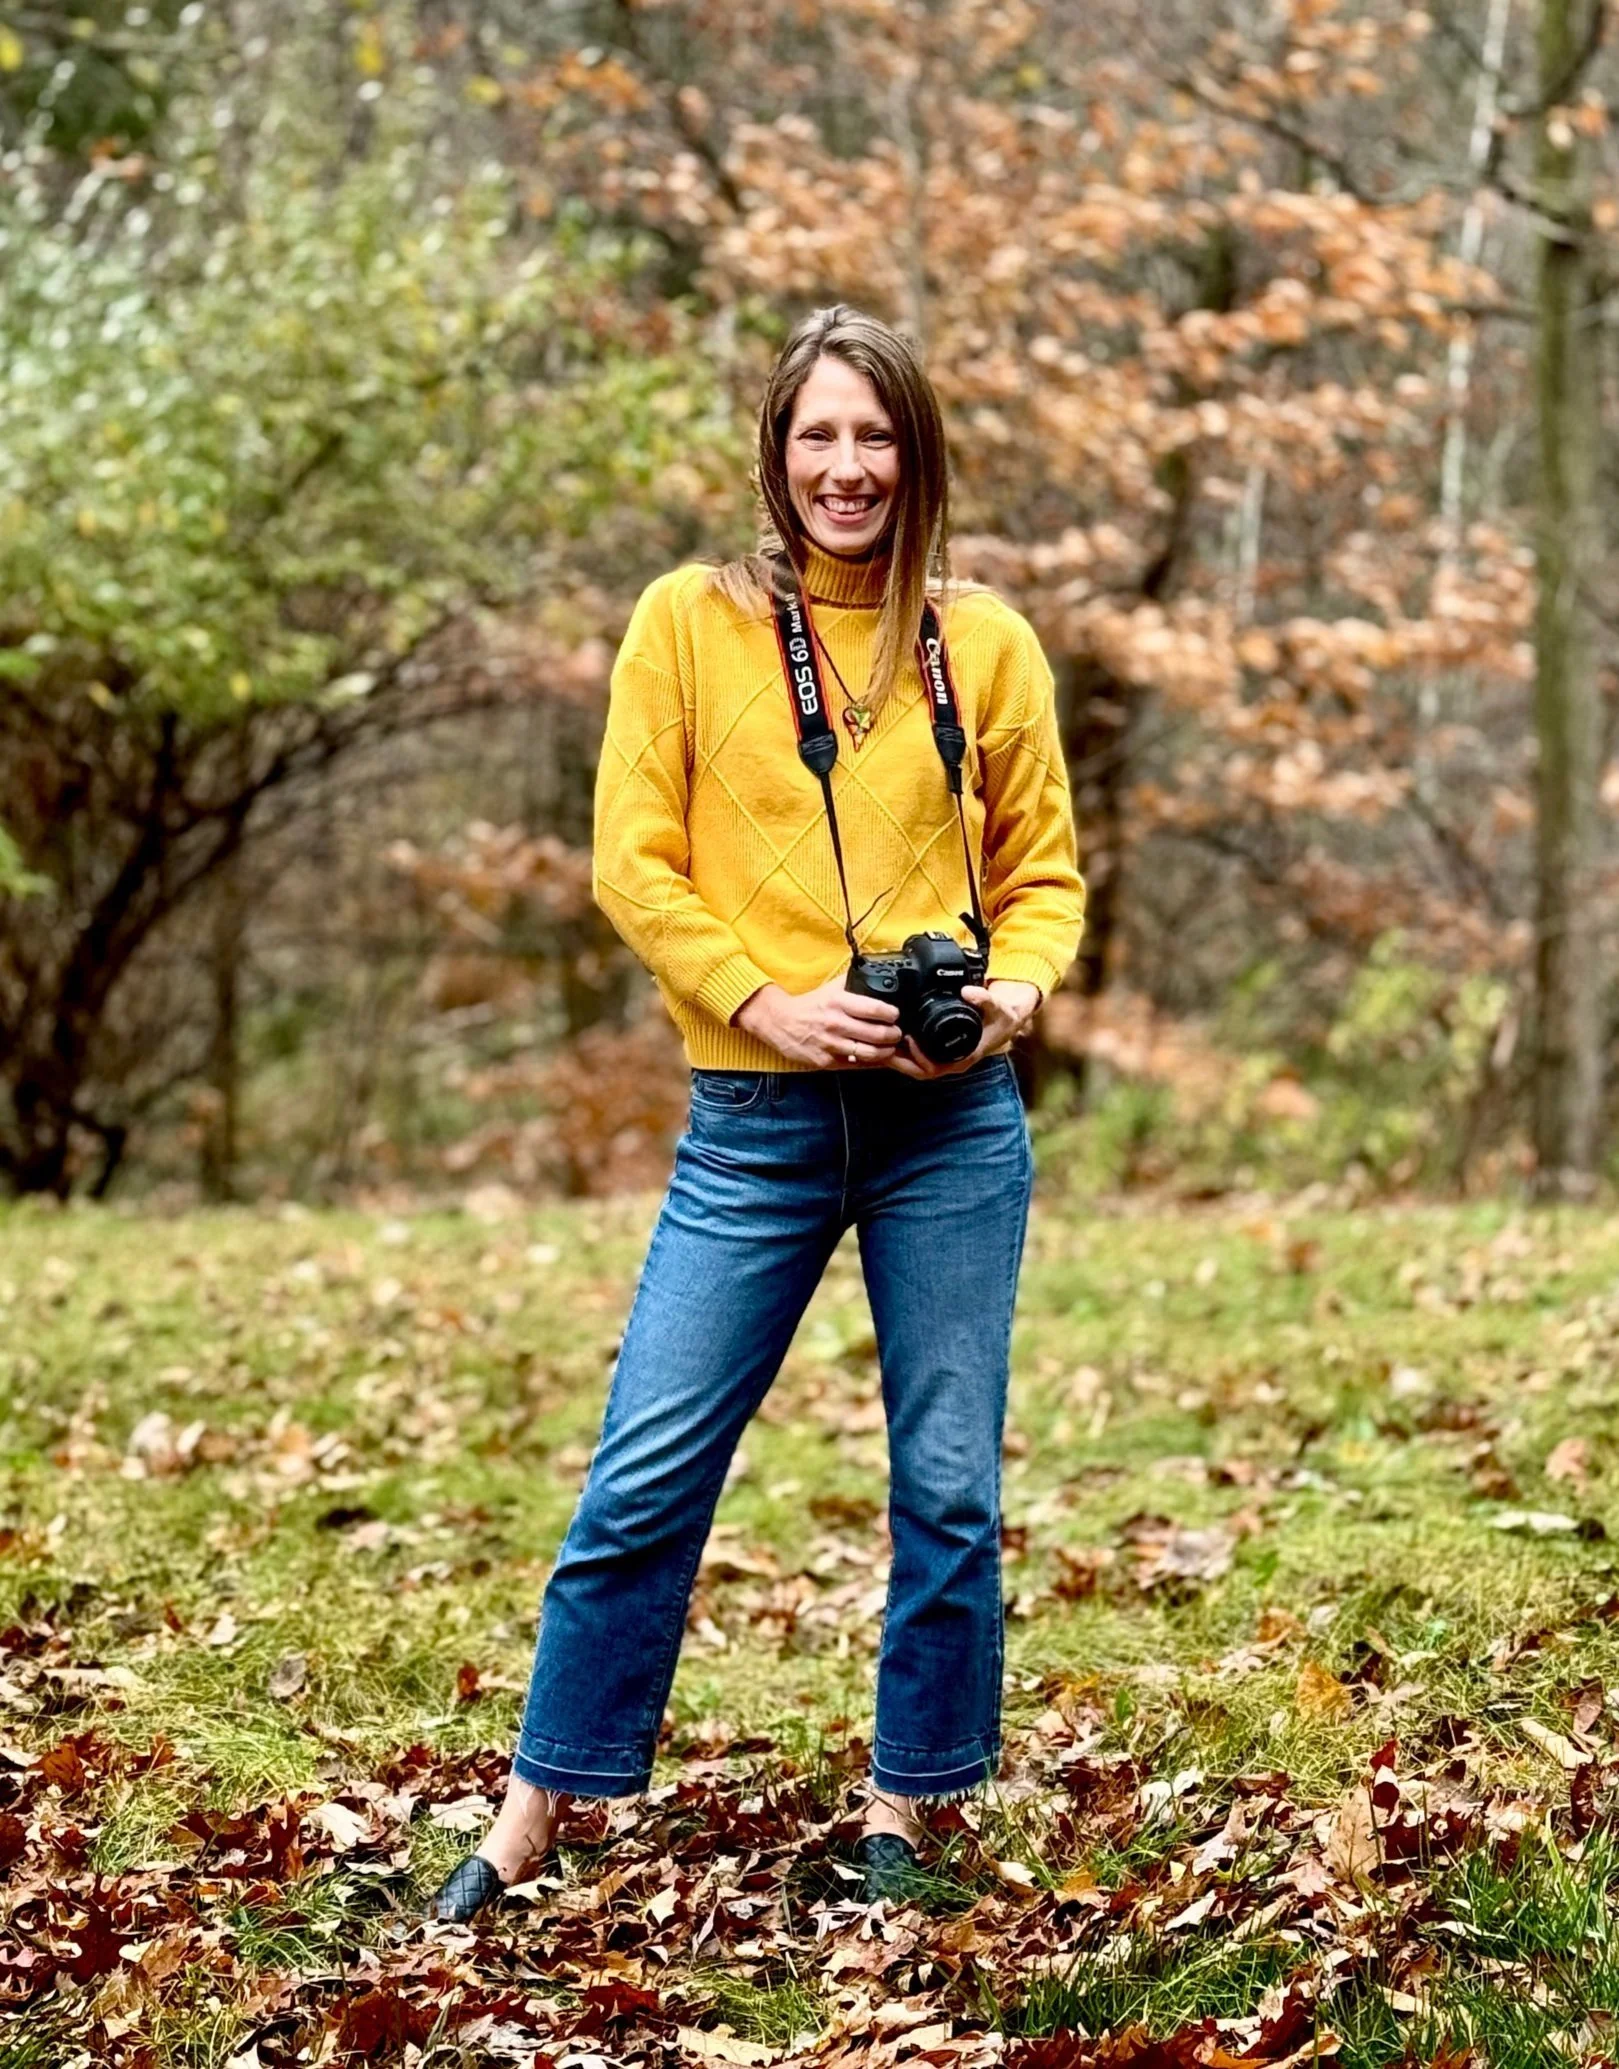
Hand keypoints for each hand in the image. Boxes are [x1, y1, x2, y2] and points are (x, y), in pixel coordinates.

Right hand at [733, 976, 901, 1069]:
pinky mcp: (826, 1061)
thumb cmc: (808, 1006)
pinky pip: (856, 1065)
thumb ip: (853, 981)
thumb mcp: (830, 988)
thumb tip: (874, 974)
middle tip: (897, 1032)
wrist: (779, 1022)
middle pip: (877, 1034)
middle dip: (894, 1034)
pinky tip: (875, 1057)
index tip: (895, 1015)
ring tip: (889, 1046)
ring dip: (886, 1051)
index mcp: (838, 1002)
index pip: (875, 1009)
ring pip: (870, 1053)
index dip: (891, 1014)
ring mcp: (831, 1044)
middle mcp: (835, 1024)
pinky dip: (870, 1062)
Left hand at [886, 979, 1041, 1080]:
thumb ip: (984, 999)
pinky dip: (901, 1050)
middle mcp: (951, 1062)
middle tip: (879, 1044)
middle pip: (917, 1070)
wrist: (1006, 1021)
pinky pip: (916, 1057)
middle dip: (896, 1061)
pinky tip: (888, 1038)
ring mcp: (943, 1058)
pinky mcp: (938, 1051)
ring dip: (895, 1056)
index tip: (907, 1040)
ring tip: (876, 1041)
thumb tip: (968, 992)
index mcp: (962, 1058)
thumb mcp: (998, 1008)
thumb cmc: (1001, 1019)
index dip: (917, 1058)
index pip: (933, 1068)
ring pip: (913, 1065)